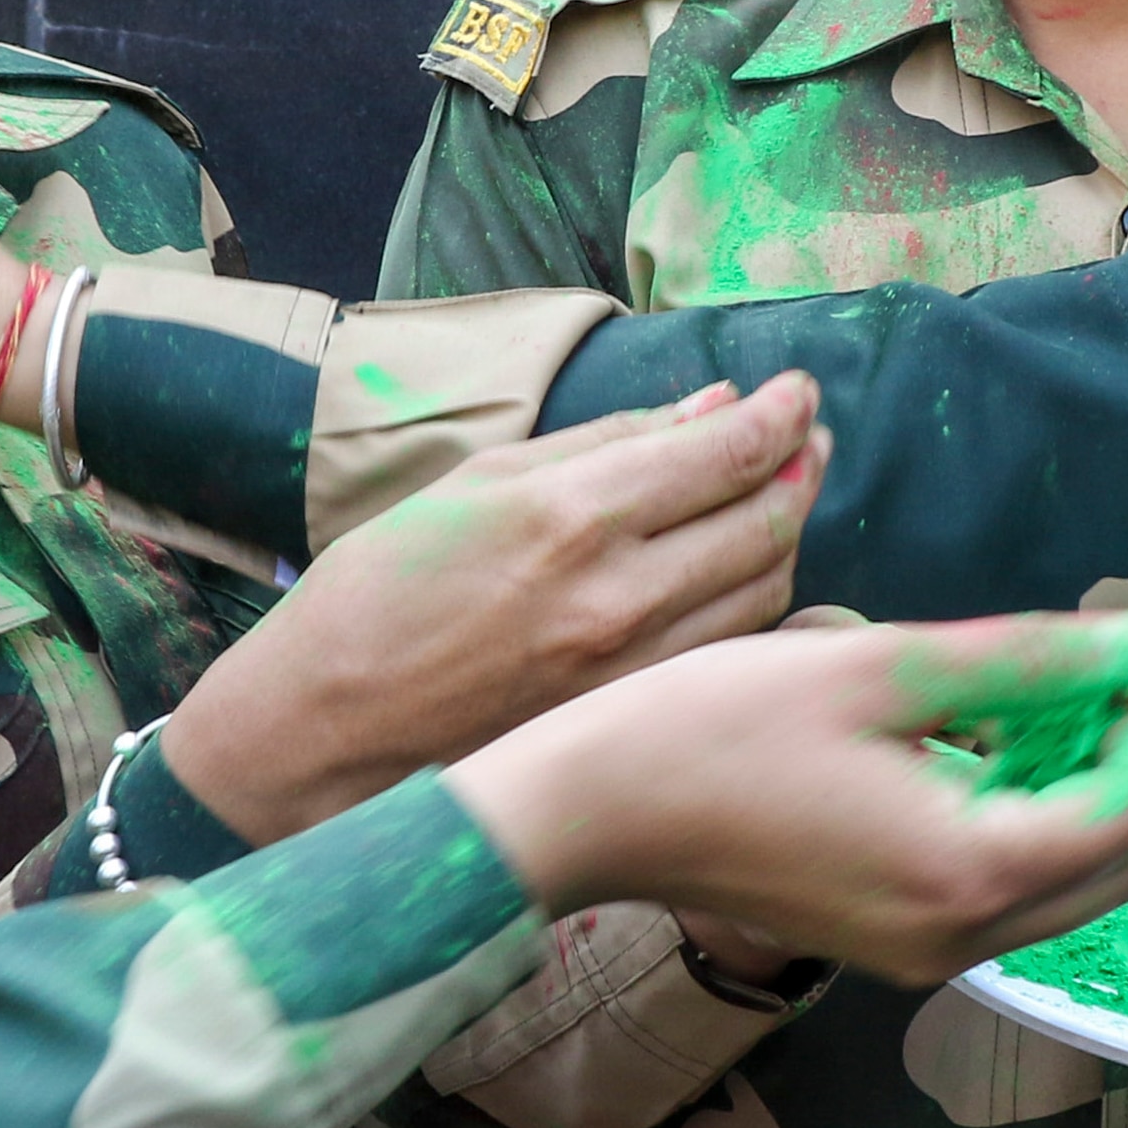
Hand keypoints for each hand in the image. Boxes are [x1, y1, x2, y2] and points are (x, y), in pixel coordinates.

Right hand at [167, 378, 826, 838]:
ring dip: (790, 532)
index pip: (726, 451)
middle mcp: (616, 594)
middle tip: (809, 434)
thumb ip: (603, 443)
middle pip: (765, 520)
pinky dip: (759, 603)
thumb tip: (709, 407)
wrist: (318, 736)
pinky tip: (749, 573)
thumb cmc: (375, 595)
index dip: (782, 413)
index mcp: (570, 514)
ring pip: (764, 592)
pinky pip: (730, 651)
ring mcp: (632, 670)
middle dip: (802, 465)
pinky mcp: (628, 720)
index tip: (800, 391)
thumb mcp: (473, 482)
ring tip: (787, 492)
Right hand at [444, 614, 1127, 982]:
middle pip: (1120, 861)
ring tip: (1024, 698)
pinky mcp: (890, 945)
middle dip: (1125, 760)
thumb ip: (1023, 659)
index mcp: (969, 868)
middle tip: (1087, 672)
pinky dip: (1017, 822)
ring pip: (1068, 883)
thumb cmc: (718, 726)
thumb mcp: (878, 667)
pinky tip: (966, 745)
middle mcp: (963, 934)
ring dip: (1074, 792)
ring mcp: (925, 953)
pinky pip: (1001, 892)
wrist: (595, 809)